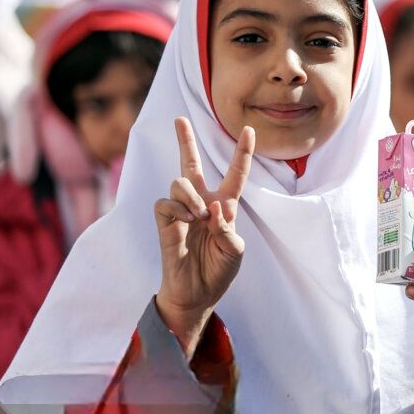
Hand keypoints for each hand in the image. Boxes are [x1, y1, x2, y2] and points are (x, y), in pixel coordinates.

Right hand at [153, 118, 254, 358]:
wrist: (197, 294)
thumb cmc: (219, 271)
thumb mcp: (234, 251)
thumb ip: (228, 228)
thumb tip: (214, 206)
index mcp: (225, 206)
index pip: (235, 174)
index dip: (242, 152)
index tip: (249, 129)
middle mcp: (202, 202)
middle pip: (191, 165)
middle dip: (185, 141)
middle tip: (180, 119)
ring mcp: (182, 211)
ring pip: (180, 181)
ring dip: (191, 195)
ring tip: (199, 215)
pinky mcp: (165, 222)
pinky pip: (166, 202)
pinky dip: (178, 209)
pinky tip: (186, 222)